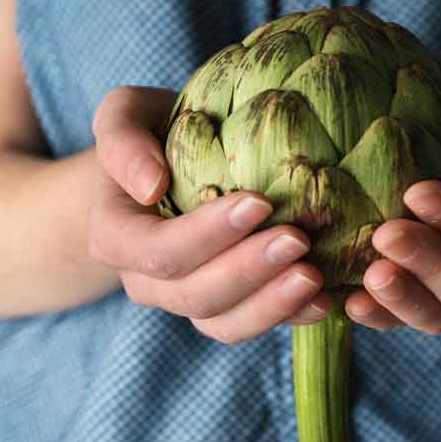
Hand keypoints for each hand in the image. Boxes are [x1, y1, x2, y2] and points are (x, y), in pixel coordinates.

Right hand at [86, 87, 330, 343]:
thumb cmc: (153, 131)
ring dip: (271, 305)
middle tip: (297, 239)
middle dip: (249, 270)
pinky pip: (251, 327)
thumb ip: (122, 139)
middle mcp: (145, 280)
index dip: (208, 235)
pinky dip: (290, 317)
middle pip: (194, 295)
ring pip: (223, 324)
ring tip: (314, 277)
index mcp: (115, 236)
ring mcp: (185, 300)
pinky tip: (325, 299)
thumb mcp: (127, 114)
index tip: (259, 203)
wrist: (170, 162)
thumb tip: (150, 186)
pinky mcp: (225, 308)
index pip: (159, 251)